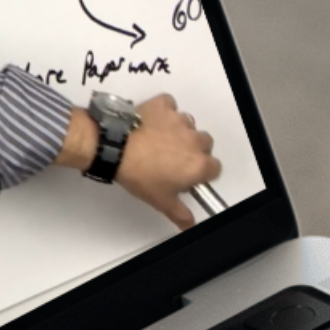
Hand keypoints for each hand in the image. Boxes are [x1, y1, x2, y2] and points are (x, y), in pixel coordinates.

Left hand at [114, 94, 219, 228]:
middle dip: (191, 151)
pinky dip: (163, 111)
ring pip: (187, 125)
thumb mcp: (160, 200)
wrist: (115, 147)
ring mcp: (180, 121)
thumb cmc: (137, 173)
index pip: (214, 169)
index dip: (201, 172)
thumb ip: (180, 213)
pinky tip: (150, 122)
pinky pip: (169, 105)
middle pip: (204, 144)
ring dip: (177, 131)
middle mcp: (194, 140)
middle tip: (170, 159)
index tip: (188, 176)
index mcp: (198, 165)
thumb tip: (188, 224)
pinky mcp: (164, 105)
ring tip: (156, 140)